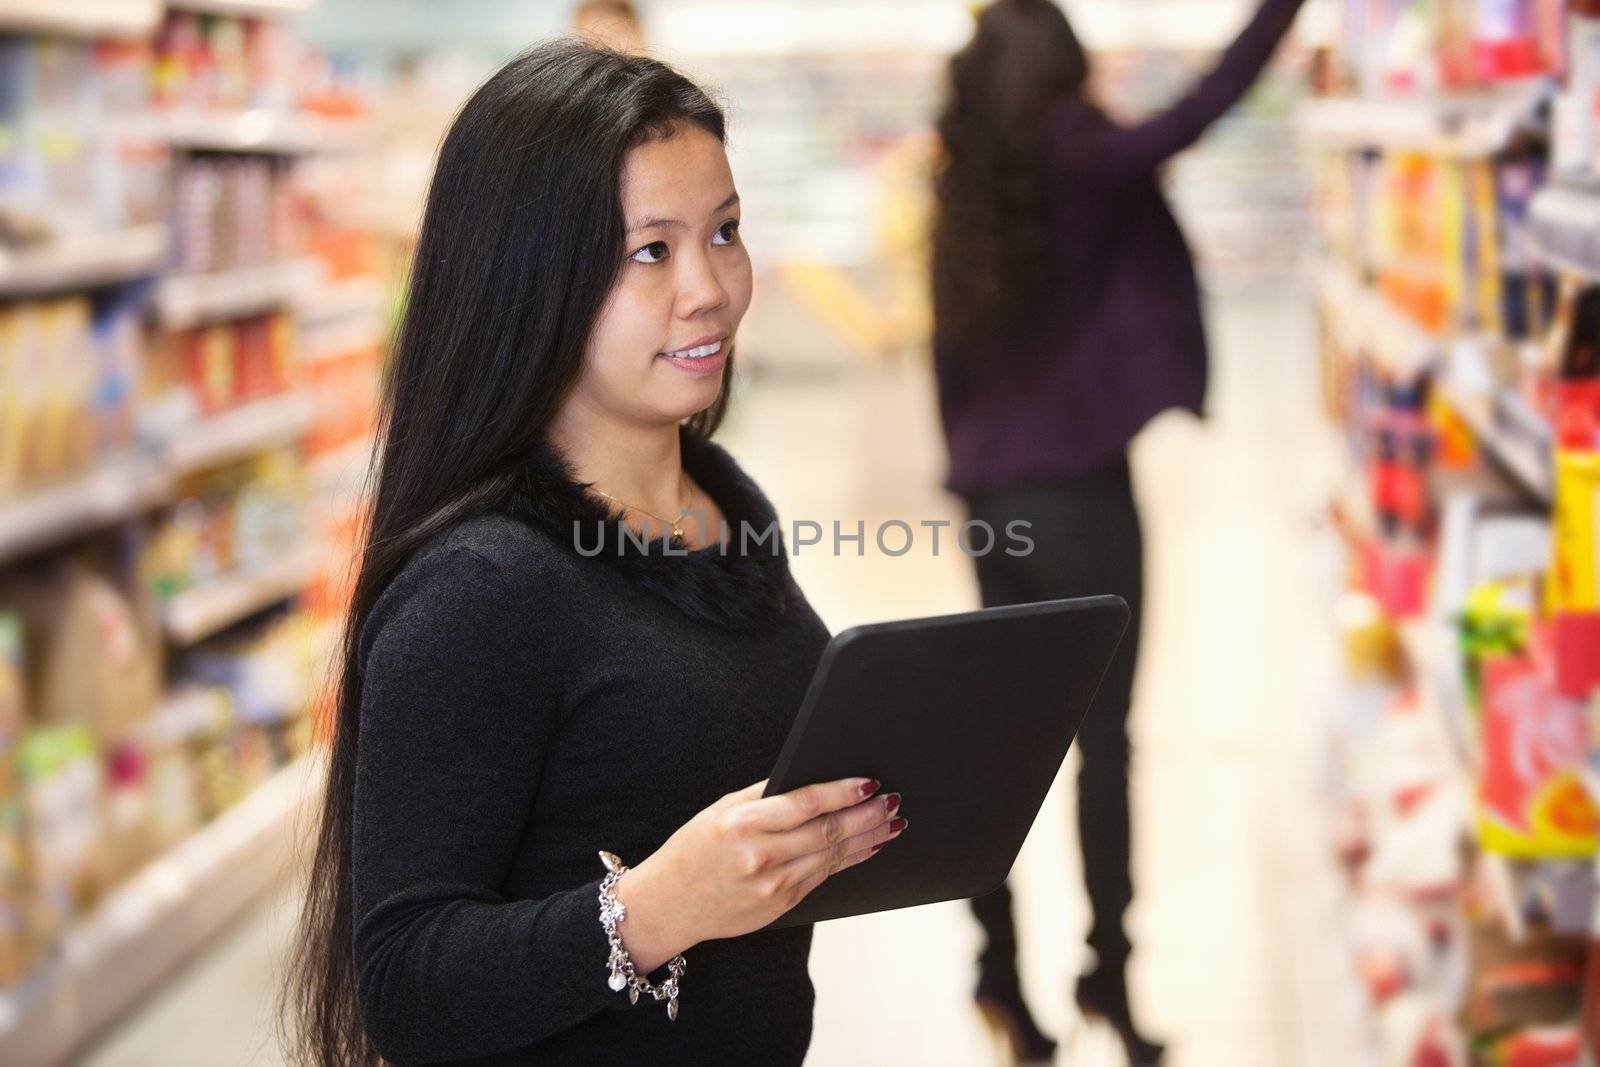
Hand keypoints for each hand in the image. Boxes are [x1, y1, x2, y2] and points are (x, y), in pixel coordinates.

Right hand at [612, 777, 905, 969]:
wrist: (670, 904)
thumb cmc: (695, 849)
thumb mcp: (722, 810)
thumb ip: (765, 796)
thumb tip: (814, 776)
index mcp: (742, 824)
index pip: (806, 803)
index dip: (843, 792)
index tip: (870, 783)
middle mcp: (759, 857)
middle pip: (828, 832)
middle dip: (867, 816)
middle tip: (893, 802)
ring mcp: (772, 886)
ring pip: (832, 857)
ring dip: (868, 839)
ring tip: (892, 823)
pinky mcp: (781, 904)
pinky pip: (823, 876)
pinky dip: (849, 860)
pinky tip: (867, 847)